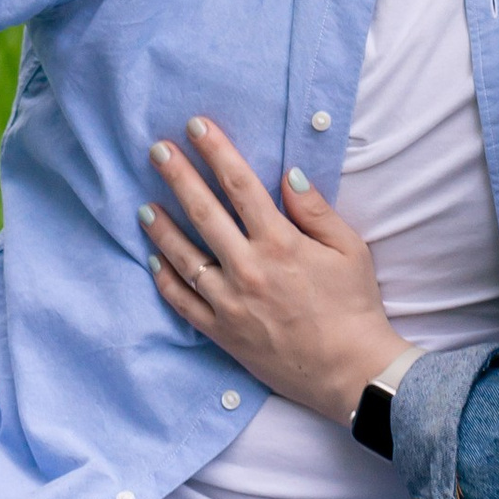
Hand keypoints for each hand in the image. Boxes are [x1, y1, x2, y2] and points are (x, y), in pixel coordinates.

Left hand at [144, 118, 412, 422]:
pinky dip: (165, 280)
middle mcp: (249, 269)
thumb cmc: (354, 307)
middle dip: (179, 177)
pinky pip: (183, 303)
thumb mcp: (349, 250)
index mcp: (281, 244)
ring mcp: (230, 303)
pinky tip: (154, 259)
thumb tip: (288, 174)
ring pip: (184, 257)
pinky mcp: (222, 332)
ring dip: (161, 228)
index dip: (217, 152)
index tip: (197, 128)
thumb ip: (316, 211)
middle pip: (204, 213)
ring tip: (144, 204)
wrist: (350, 371)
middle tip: (157, 150)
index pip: (241, 186)